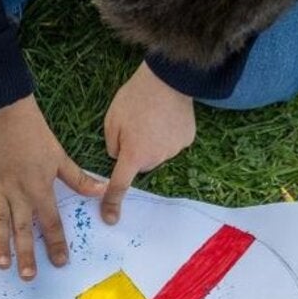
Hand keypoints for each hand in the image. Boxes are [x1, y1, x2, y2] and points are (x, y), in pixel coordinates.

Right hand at [0, 95, 105, 280]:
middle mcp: (19, 193)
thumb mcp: (60, 156)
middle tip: (28, 276)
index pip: (51, 222)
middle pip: (24, 229)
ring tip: (2, 265)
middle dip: (27, 254)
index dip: (56, 243)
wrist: (7, 112)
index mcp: (40, 188)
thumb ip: (78, 179)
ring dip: (0, 244)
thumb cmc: (35, 135)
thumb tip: (103, 191)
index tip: (60, 263)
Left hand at [101, 62, 195, 223]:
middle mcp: (155, 158)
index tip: (110, 219)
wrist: (168, 79)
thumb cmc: (135, 98)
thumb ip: (112, 146)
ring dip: (151, 143)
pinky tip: (166, 117)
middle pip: (140, 164)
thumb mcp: (111, 120)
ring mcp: (174, 150)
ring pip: (156, 155)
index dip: (112, 202)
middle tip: (134, 126)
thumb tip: (120, 158)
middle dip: (134, 152)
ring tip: (151, 117)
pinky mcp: (187, 140)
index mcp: (133, 155)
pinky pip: (171, 144)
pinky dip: (167, 135)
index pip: (120, 185)